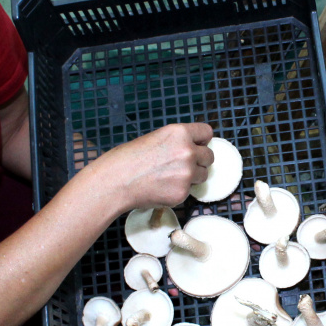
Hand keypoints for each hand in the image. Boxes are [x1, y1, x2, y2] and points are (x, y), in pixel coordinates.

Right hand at [85, 123, 213, 211]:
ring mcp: (187, 173)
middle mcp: (188, 151)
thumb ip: (177, 142)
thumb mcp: (155, 138)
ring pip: (203, 175)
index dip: (201, 140)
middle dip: (199, 161)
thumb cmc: (128, 158)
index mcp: (180, 133)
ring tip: (169, 177)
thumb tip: (193, 148)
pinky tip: (161, 188)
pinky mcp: (182, 193)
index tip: (197, 145)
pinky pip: (189, 191)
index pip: (207, 133)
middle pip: (209, 156)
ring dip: (192, 177)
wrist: (115, 181)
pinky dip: (179, 191)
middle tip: (181, 165)